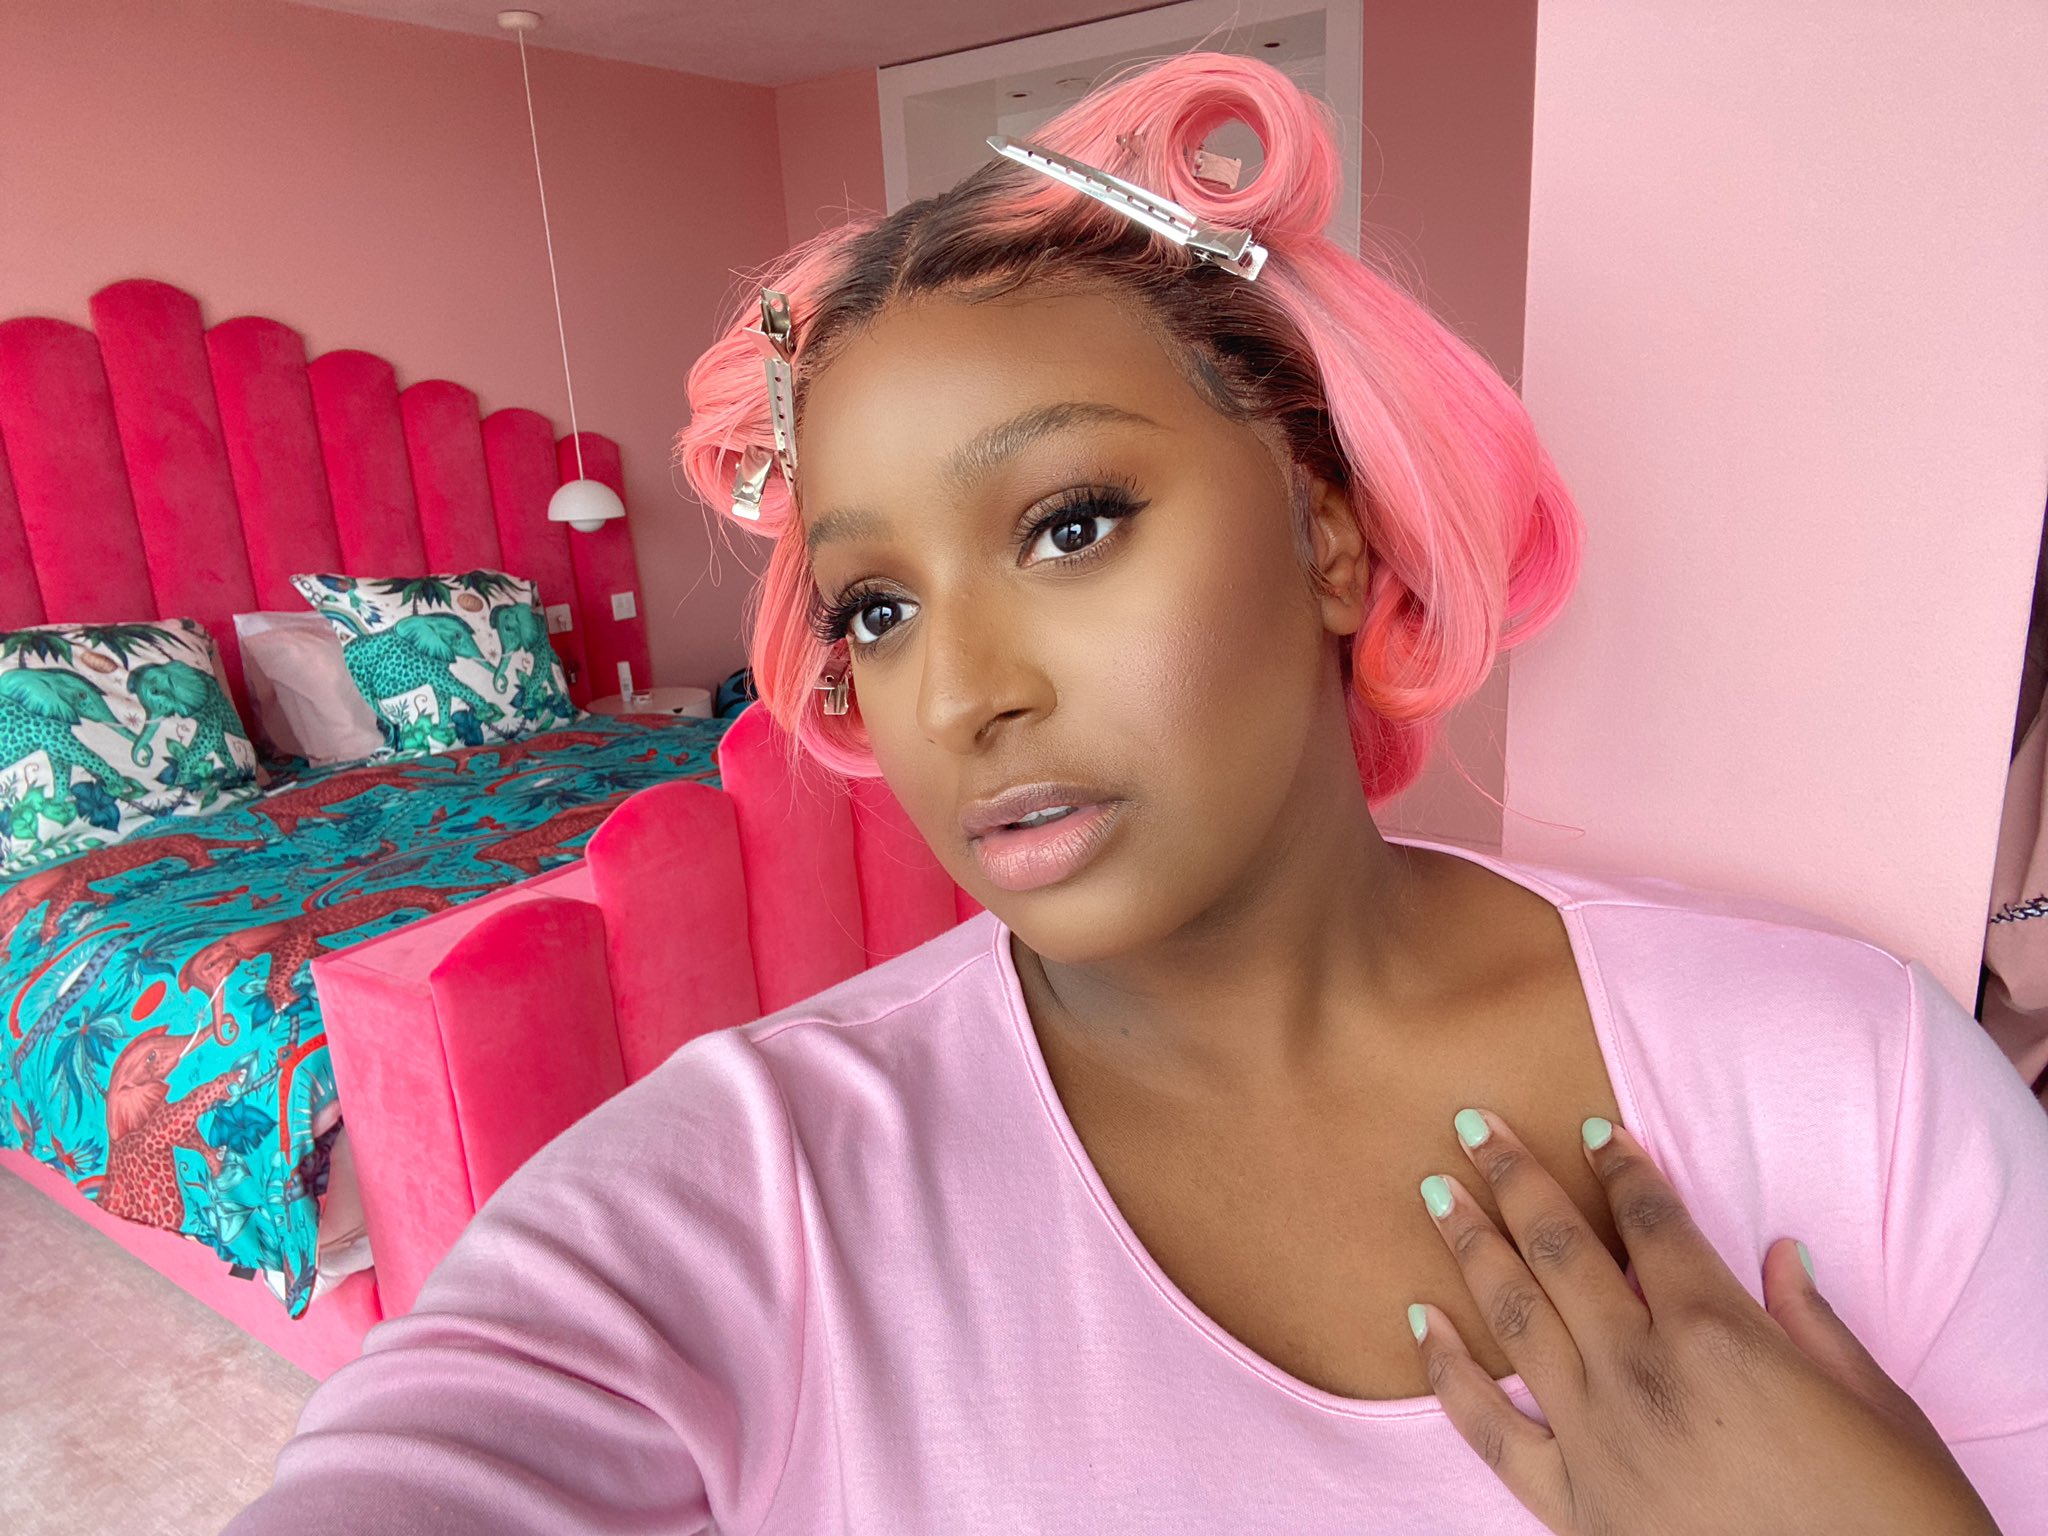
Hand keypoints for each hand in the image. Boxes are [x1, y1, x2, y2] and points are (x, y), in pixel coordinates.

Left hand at [1410, 1109, 2000, 1534]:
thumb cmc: (1900, 1521)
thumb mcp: (1880, 1407)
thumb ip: (1813, 1325)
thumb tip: (1780, 1256)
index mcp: (1721, 1337)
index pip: (1653, 1224)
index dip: (1623, 1168)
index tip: (1595, 1128)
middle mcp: (1644, 1376)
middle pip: (1561, 1249)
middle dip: (1513, 1177)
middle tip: (1471, 1123)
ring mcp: (1598, 1443)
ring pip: (1514, 1318)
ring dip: (1470, 1245)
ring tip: (1433, 1190)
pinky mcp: (1573, 1511)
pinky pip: (1489, 1431)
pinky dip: (1446, 1372)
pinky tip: (1420, 1320)